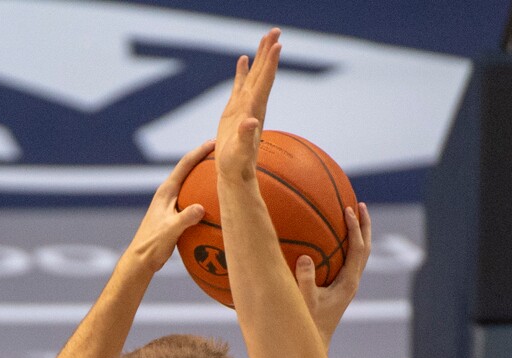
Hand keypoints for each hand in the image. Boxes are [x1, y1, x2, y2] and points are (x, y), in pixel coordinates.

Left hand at [127, 139, 214, 271]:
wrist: (141, 260)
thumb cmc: (152, 245)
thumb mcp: (170, 231)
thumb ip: (185, 219)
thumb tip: (201, 208)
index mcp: (166, 192)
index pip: (184, 165)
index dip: (199, 152)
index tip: (215, 142)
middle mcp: (168, 194)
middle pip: (189, 170)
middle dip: (204, 159)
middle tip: (222, 152)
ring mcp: (171, 205)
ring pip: (192, 185)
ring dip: (205, 178)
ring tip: (223, 174)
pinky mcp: (174, 216)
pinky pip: (193, 201)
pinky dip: (205, 197)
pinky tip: (218, 204)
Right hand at [215, 29, 281, 182]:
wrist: (234, 173)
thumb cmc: (237, 165)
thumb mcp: (240, 152)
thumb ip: (245, 137)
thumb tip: (250, 122)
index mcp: (255, 111)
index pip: (265, 82)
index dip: (271, 63)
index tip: (278, 43)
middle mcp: (253, 105)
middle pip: (263, 73)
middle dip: (269, 52)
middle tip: (275, 30)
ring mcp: (245, 106)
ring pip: (254, 75)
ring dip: (260, 57)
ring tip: (265, 37)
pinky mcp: (235, 110)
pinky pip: (240, 84)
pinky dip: (242, 71)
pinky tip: (243, 58)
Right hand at [295, 203, 370, 348]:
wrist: (314, 344)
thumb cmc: (308, 325)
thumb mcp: (305, 302)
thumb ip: (305, 280)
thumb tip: (306, 258)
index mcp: (348, 283)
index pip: (358, 249)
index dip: (355, 228)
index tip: (349, 210)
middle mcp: (352, 282)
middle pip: (365, 249)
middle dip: (364, 226)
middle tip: (360, 205)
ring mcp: (347, 286)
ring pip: (358, 255)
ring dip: (357, 235)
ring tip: (350, 216)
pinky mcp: (339, 289)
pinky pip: (345, 261)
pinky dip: (342, 246)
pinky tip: (329, 240)